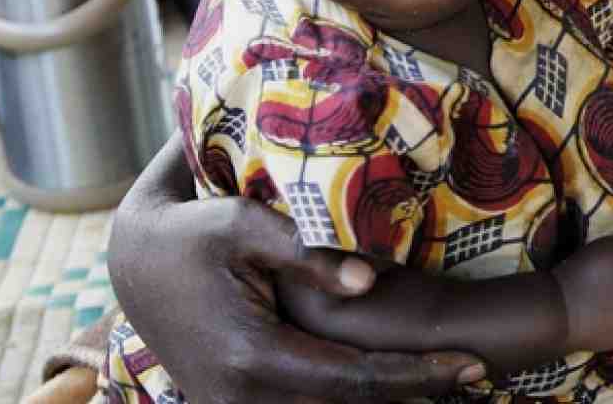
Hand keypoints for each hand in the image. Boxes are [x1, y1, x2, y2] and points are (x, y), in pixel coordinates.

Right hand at [108, 137, 483, 402]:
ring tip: (453, 385)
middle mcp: (247, 400)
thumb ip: (308, 254)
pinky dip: (356, 399)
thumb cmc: (190, 233)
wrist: (130, 263)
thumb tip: (375, 282)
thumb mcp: (240, 226)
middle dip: (417, 398)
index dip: (420, 378)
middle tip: (481, 378)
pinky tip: (400, 388)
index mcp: (255, 358)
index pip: (358, 381)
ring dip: (390, 402)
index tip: (475, 366)